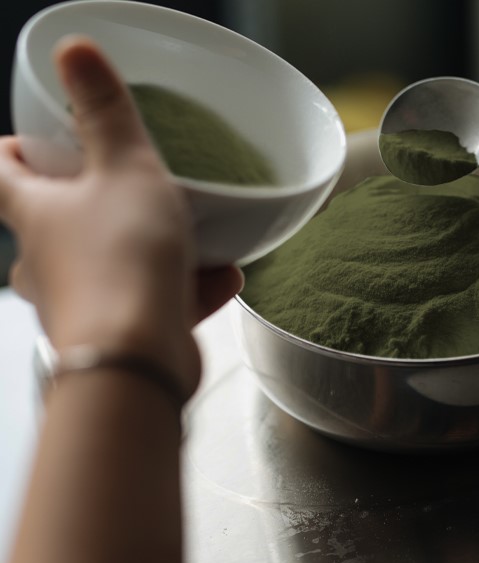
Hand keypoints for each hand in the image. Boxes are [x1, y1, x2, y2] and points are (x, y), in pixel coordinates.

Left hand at [0, 37, 241, 399]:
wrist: (136, 363)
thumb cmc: (121, 266)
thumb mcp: (126, 170)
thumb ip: (105, 113)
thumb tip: (75, 51)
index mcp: (33, 213)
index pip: (3, 170)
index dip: (15, 149)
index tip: (35, 137)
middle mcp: (45, 261)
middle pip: (59, 220)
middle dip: (96, 202)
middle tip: (133, 184)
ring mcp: (80, 303)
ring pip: (114, 264)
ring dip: (157, 249)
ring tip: (203, 239)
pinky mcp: (121, 336)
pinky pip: (155, 302)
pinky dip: (187, 289)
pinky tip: (224, 279)